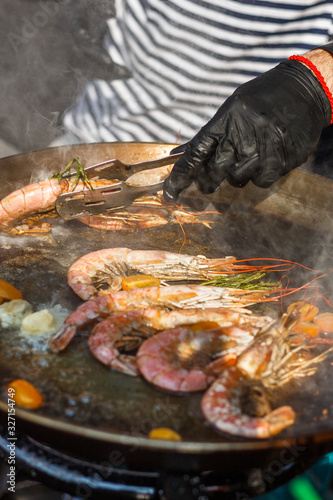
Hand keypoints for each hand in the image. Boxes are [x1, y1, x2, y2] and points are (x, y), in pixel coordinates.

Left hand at [164, 58, 331, 202]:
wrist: (305, 91)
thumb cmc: (264, 98)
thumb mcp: (233, 108)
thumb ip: (213, 134)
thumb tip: (188, 156)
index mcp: (223, 124)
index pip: (193, 157)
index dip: (179, 178)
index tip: (170, 193)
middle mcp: (239, 140)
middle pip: (213, 175)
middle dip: (208, 180)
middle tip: (210, 179)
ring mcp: (259, 154)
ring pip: (237, 180)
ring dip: (239, 173)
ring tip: (251, 153)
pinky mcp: (278, 163)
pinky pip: (260, 182)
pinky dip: (261, 174)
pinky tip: (268, 156)